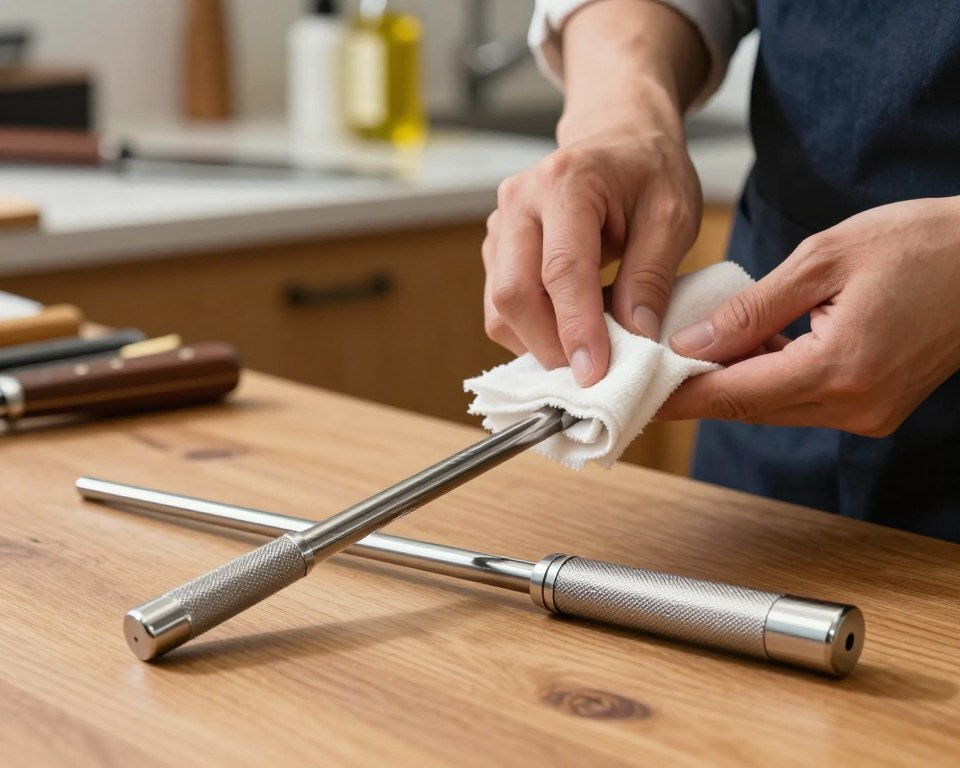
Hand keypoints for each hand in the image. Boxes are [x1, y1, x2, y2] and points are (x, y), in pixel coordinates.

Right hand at [483, 109, 701, 384]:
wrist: (617, 139)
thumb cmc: (648, 172)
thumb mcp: (672, 215)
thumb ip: (652, 275)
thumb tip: (635, 338)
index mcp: (566, 182)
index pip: (562, 269)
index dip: (577, 328)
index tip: (596, 374)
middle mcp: (519, 202)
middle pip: (514, 293)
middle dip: (549, 346)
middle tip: (592, 374)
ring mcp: (500, 225)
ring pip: (499, 306)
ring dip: (537, 343)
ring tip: (585, 351)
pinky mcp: (496, 249)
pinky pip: (500, 304)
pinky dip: (531, 331)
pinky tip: (568, 330)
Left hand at [659, 197, 959, 435]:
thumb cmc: (921, 243)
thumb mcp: (825, 258)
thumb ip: (753, 309)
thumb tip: (691, 343)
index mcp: (842, 367)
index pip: (735, 393)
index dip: (678, 395)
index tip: (634, 392)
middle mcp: (855, 405)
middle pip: (749, 407)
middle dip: (695, 390)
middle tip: (649, 369)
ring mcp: (868, 412)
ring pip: (773, 407)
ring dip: (730, 383)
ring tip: (687, 354)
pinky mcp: (874, 406)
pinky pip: (801, 400)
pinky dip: (767, 378)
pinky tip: (745, 351)